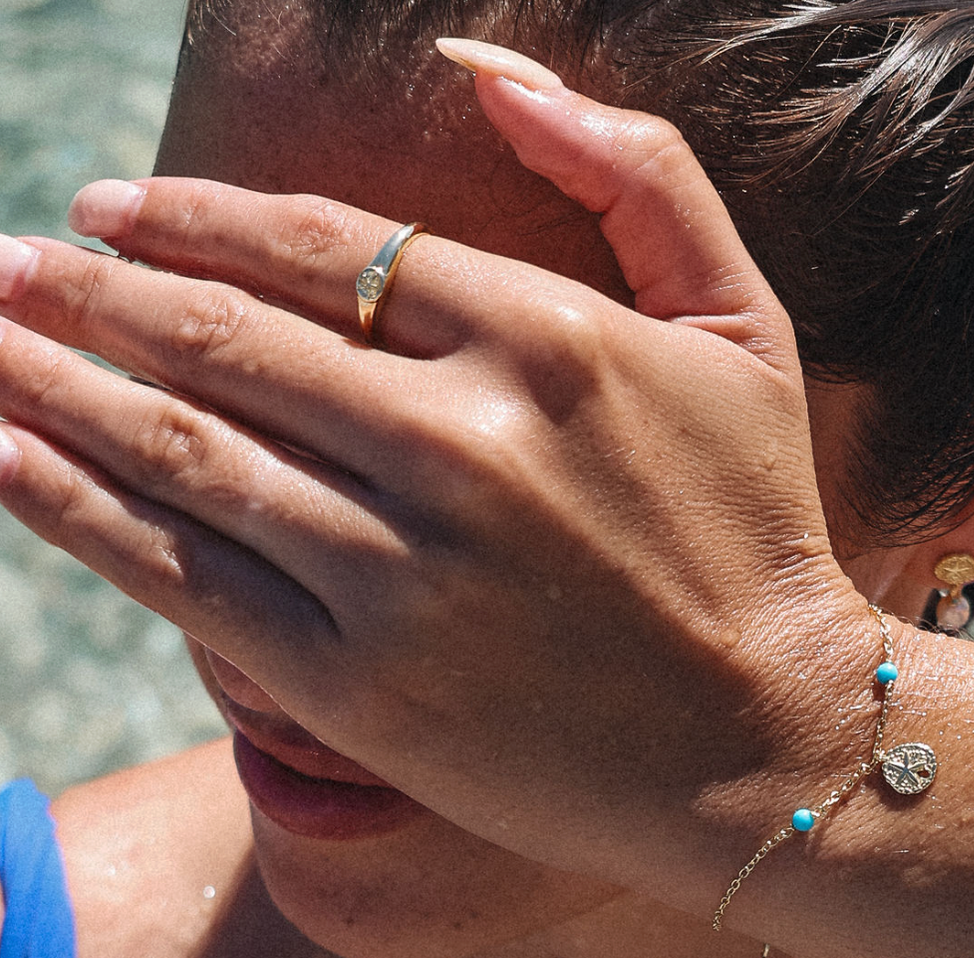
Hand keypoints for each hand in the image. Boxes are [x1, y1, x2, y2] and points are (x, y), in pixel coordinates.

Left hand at [0, 52, 872, 902]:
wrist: (766, 743)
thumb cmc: (757, 535)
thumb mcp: (745, 331)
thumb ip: (643, 174)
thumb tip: (486, 68)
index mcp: (548, 342)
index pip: (322, 248)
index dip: (192, 219)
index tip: (109, 209)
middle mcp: (460, 444)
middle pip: (226, 338)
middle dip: (88, 288)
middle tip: (4, 264)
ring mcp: (403, 570)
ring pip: (183, 449)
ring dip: (49, 382)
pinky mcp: (362, 683)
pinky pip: (186, 575)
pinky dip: (75, 508)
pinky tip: (1, 455)